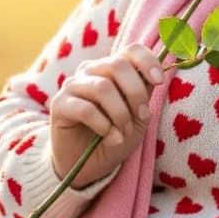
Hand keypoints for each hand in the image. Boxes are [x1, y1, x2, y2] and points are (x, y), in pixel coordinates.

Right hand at [49, 43, 164, 186]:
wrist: (89, 166)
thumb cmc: (115, 138)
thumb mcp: (138, 117)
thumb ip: (144, 93)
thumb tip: (155, 74)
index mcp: (112, 69)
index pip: (131, 50)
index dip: (147, 61)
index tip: (159, 81)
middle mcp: (91, 71)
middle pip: (117, 65)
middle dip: (136, 93)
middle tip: (141, 117)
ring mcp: (72, 85)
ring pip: (103, 87)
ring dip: (120, 114)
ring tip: (123, 133)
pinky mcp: (59, 105)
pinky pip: (86, 109)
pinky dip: (103, 126)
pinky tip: (109, 137)